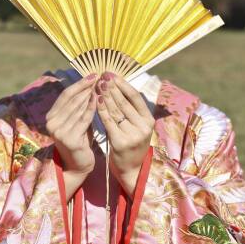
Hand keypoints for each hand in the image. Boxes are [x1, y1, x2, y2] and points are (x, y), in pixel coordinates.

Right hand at [45, 74, 97, 198]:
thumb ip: (78, 107)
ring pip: (78, 108)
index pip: (65, 95)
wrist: (77, 165)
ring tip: (101, 86)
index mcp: (51, 117)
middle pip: (71, 100)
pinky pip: (83, 120)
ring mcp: (59, 131)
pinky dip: (92, 108)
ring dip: (90, 95)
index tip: (92, 75)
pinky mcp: (69, 139)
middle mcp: (52, 123)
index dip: (79, 84)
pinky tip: (99, 100)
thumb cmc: (79, 141)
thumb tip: (89, 85)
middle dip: (85, 87)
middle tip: (98, 77)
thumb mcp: (76, 121)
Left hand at [95, 72, 154, 195]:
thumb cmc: (131, 143)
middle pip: (125, 102)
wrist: (132, 169)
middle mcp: (143, 126)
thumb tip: (116, 85)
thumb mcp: (136, 126)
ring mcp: (133, 135)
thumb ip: (130, 109)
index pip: (135, 97)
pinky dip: (101, 109)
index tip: (111, 74)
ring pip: (116, 110)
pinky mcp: (121, 142)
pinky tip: (96, 100)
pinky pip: (109, 122)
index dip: (122, 84)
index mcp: (148, 119)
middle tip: (102, 76)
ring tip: (97, 84)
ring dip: (105, 95)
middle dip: (112, 87)